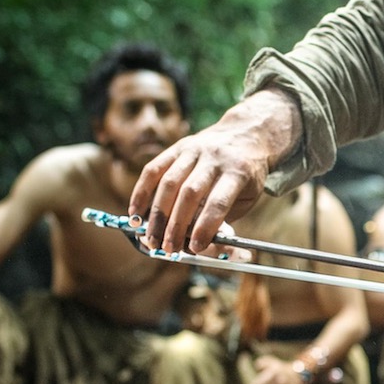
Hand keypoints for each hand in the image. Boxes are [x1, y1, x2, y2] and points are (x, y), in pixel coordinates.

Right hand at [130, 88, 301, 254]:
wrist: (246, 135)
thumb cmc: (245, 175)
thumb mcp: (247, 196)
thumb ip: (222, 216)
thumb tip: (193, 241)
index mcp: (238, 172)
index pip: (218, 202)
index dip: (205, 227)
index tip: (195, 248)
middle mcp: (215, 158)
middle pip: (190, 193)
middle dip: (176, 225)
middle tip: (168, 248)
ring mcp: (194, 151)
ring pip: (170, 182)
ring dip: (157, 214)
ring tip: (151, 237)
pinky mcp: (177, 148)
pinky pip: (154, 170)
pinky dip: (142, 192)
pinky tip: (136, 212)